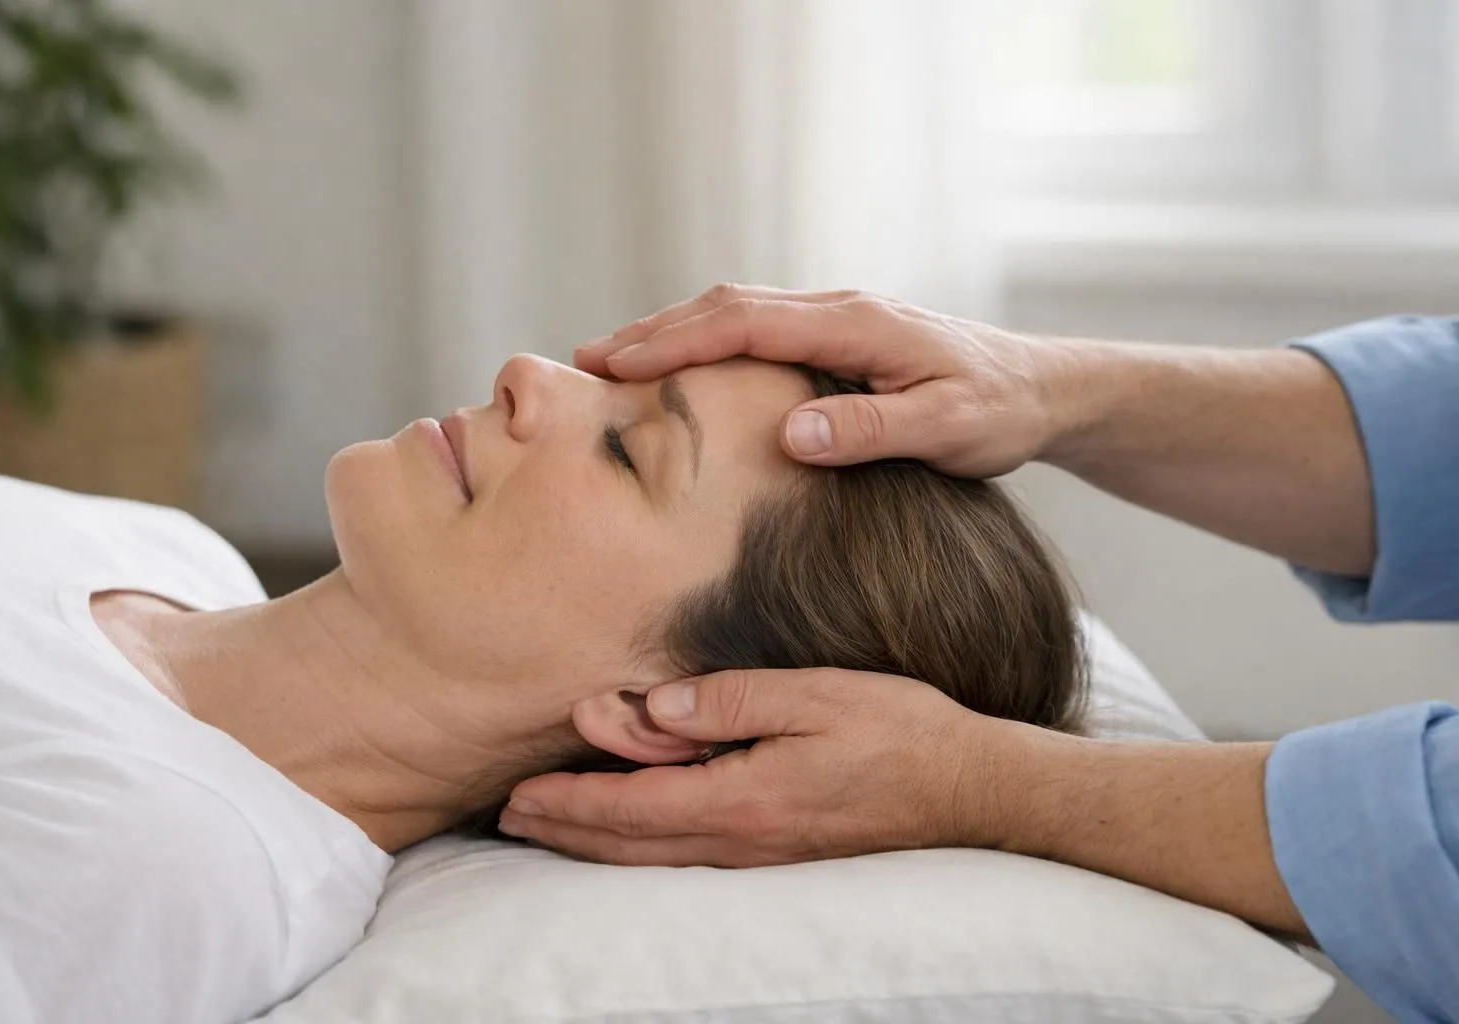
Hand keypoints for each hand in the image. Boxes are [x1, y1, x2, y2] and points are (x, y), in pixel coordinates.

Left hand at [501, 668, 1017, 866]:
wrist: (967, 790)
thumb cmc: (896, 731)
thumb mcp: (813, 695)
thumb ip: (728, 700)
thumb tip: (653, 710)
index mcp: (740, 798)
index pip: (630, 806)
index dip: (568, 802)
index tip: (518, 796)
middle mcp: (741, 839)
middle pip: (630, 844)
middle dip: (565, 830)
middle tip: (510, 819)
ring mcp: (760, 854)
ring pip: (653, 859)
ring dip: (594, 845)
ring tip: (550, 830)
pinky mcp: (778, 853)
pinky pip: (688, 858)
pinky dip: (639, 850)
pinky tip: (630, 838)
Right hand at [575, 284, 1084, 477]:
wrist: (1043, 389)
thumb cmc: (998, 412)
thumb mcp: (946, 431)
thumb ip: (870, 433)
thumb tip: (791, 434)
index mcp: (855, 325)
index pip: (744, 324)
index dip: (675, 344)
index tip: (616, 365)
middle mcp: (838, 311)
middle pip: (726, 307)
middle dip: (653, 331)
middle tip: (586, 360)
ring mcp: (837, 319)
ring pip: (736, 312)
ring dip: (673, 332)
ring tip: (614, 360)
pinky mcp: (839, 337)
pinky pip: (757, 330)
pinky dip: (707, 339)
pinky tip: (683, 365)